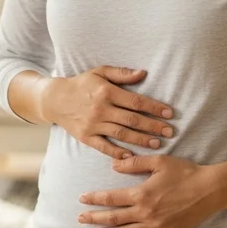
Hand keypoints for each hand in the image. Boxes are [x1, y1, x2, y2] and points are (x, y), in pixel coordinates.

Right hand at [39, 66, 176, 159]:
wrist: (55, 99)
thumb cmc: (82, 84)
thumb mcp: (100, 72)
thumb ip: (122, 73)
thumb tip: (143, 73)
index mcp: (107, 92)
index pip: (136, 101)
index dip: (154, 108)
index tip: (169, 113)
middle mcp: (101, 109)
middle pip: (132, 119)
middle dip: (153, 126)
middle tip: (170, 131)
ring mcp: (93, 124)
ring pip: (122, 134)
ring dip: (141, 140)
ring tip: (158, 144)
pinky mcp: (86, 137)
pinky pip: (104, 147)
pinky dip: (117, 152)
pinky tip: (131, 155)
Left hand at [77, 155, 225, 227]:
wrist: (209, 189)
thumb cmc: (185, 172)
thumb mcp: (159, 162)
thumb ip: (135, 164)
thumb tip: (114, 166)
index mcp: (141, 193)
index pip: (111, 198)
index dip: (95, 199)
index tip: (82, 199)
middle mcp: (145, 212)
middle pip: (114, 217)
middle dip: (95, 218)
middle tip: (80, 219)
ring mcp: (155, 225)